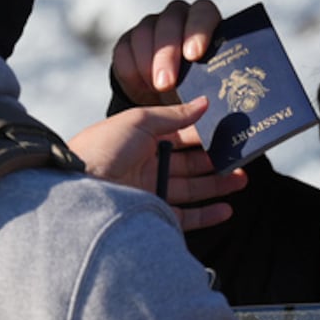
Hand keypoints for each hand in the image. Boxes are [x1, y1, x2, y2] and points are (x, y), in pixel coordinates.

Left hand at [70, 100, 246, 230]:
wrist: (77, 189)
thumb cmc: (102, 148)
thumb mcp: (138, 121)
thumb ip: (174, 115)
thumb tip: (205, 103)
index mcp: (138, 139)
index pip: (178, 134)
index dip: (203, 132)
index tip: (229, 129)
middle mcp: (143, 164)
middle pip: (187, 163)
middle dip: (215, 159)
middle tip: (242, 155)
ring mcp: (147, 191)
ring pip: (190, 189)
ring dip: (217, 185)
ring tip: (242, 179)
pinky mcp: (150, 215)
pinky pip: (184, 216)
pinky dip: (206, 214)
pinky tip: (226, 208)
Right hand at [111, 0, 221, 105]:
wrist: (163, 101)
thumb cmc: (196, 95)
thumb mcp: (210, 94)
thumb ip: (218, 95)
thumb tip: (232, 114)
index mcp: (204, 24)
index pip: (202, 13)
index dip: (198, 29)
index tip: (194, 55)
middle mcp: (178, 19)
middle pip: (170, 21)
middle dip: (167, 53)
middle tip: (167, 84)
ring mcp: (151, 27)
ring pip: (145, 32)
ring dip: (148, 62)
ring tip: (155, 88)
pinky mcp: (128, 42)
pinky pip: (124, 49)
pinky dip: (131, 69)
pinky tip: (141, 87)